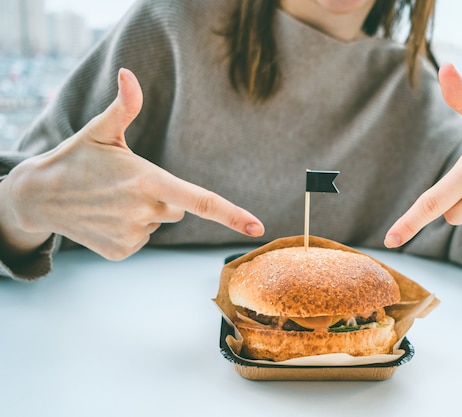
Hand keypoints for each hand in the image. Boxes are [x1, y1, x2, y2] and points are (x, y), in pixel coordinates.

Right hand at [0, 68, 263, 260]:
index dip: (231, 214)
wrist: (39, 197)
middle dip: (160, 197)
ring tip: (111, 200)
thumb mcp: (100, 131)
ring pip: (158, 223)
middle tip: (126, 185)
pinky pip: (142, 238)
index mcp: (147, 181)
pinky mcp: (121, 252)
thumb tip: (128, 73)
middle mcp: (144, 211)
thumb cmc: (76, 158)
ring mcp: (132, 235)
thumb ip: (124, 106)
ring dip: (142, 213)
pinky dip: (129, 229)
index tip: (257, 227)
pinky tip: (106, 217)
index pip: (199, 201)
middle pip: (177, 209)